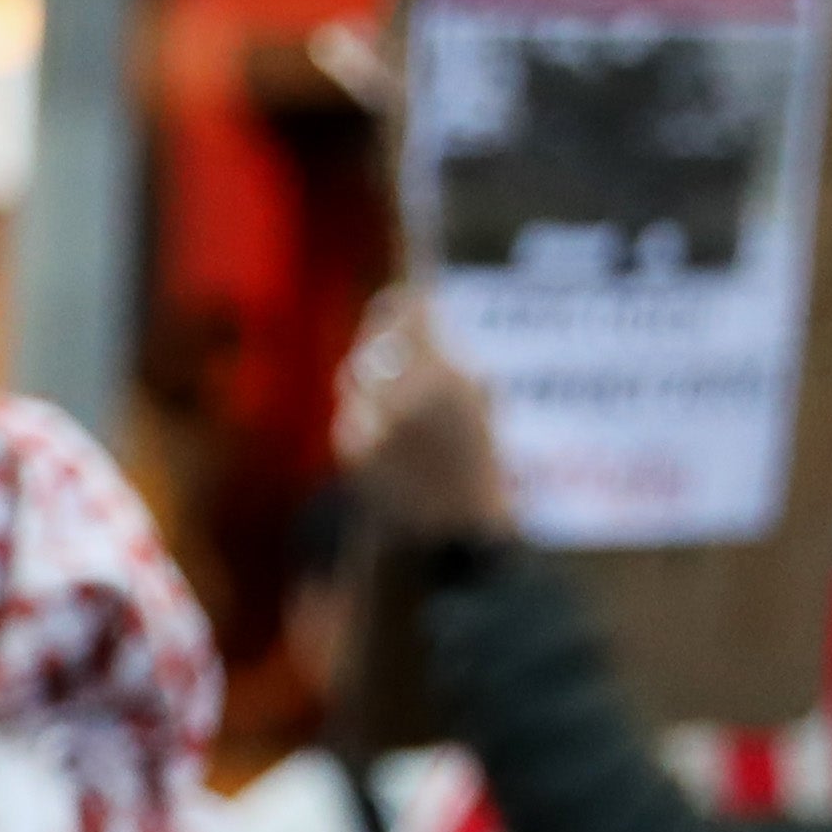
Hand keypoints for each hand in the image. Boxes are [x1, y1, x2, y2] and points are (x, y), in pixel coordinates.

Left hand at [337, 311, 516, 548]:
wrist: (455, 532)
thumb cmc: (481, 466)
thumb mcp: (479, 401)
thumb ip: (446, 359)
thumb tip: (419, 317)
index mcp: (444, 378)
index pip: (409, 315)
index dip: (405, 303)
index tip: (407, 298)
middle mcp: (403, 396)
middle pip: (374, 341)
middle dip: (382, 334)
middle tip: (391, 330)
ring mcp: (374, 423)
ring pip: (354, 375)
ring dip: (369, 375)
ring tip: (392, 386)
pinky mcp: (352, 449)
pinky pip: (350, 412)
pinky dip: (363, 413)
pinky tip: (386, 429)